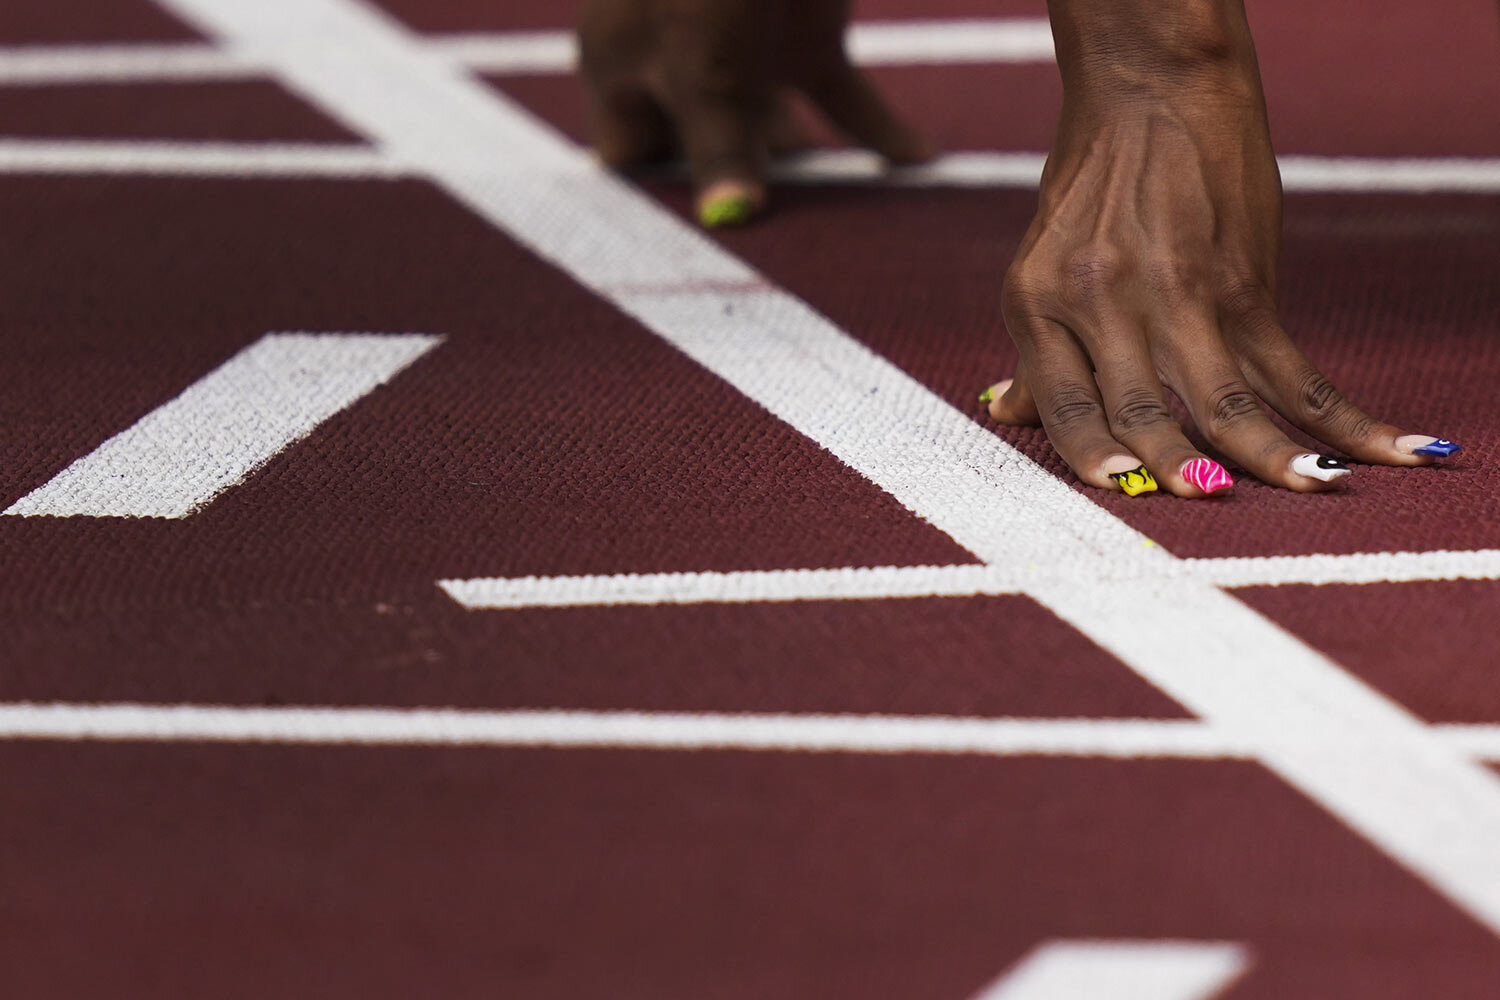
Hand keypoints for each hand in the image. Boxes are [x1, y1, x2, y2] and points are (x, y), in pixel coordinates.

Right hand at [578, 0, 930, 226]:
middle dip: (740, 190)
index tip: (702, 249)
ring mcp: (742, 45)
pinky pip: (840, 96)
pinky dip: (876, 131)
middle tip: (781, 253)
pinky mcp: (806, 31)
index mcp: (621, 62)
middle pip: (704, 149)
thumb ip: (719, 146)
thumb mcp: (709, 64)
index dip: (660, 199)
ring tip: (842, 230)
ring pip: (773, 129)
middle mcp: (677, 59)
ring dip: (809, 171)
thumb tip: (728, 222)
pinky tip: (917, 163)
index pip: (629, 158)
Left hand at [986, 3, 1458, 495]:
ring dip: (1269, 452)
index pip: (1063, 402)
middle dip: (1175, 465)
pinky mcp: (1243, 283)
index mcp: (1040, 305)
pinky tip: (1384, 450)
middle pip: (1139, 407)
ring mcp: (1177, 293)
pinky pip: (1293, 366)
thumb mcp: (1038, 265)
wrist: (1150, 96)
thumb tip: (1008, 413)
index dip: (1091, 453)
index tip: (1121, 490)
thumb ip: (1037, 349)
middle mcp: (1103, 303)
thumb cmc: (1089, 188)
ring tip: (1309, 491)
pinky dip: (1339, 415)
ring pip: (1223, 395)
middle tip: (1206, 504)